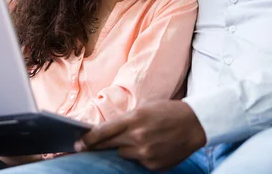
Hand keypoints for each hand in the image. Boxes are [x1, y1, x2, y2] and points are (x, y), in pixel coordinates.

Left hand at [74, 100, 205, 170]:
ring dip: (125, 148)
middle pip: (108, 145)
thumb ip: (126, 119)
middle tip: (82, 148)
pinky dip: (140, 155)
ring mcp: (146, 153)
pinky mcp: (154, 165)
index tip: (77, 143)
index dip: (88, 139)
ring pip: (123, 154)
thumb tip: (107, 130)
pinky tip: (152, 146)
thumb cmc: (168, 111)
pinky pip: (138, 162)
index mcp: (134, 119)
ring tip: (139, 139)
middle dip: (95, 146)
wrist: (194, 124)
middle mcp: (138, 137)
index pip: (103, 132)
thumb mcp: (145, 107)